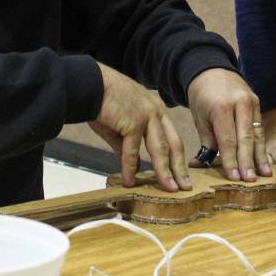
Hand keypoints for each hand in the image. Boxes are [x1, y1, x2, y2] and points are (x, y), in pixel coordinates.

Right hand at [91, 62, 189, 191]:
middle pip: (173, 144)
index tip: (181, 173)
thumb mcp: (120, 124)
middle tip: (185, 187)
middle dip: (180, 168)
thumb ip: (126, 144)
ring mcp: (147, 116)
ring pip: (160, 149)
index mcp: (156, 110)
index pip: (172, 137)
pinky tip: (130, 182)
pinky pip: (132, 151)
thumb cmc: (102, 102)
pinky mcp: (133, 122)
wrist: (90, 86)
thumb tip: (129, 165)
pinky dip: (130, 168)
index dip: (177, 157)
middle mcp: (157, 111)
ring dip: (164, 172)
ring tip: (169, 189)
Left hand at [186, 68, 269, 180]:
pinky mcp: (258, 102)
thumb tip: (204, 165)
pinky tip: (265, 161)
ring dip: (260, 156)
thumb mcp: (199, 118)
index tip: (235, 178)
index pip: (228, 140)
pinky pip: (260, 127)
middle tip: (250, 180)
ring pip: (257, 134)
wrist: (211, 70)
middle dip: (248, 161)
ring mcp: (251, 102)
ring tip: (264, 175)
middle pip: (245, 138)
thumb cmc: (202, 97)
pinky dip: (262, 145)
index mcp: (221, 107)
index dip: (231, 160)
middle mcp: (240, 103)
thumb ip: (206, 141)